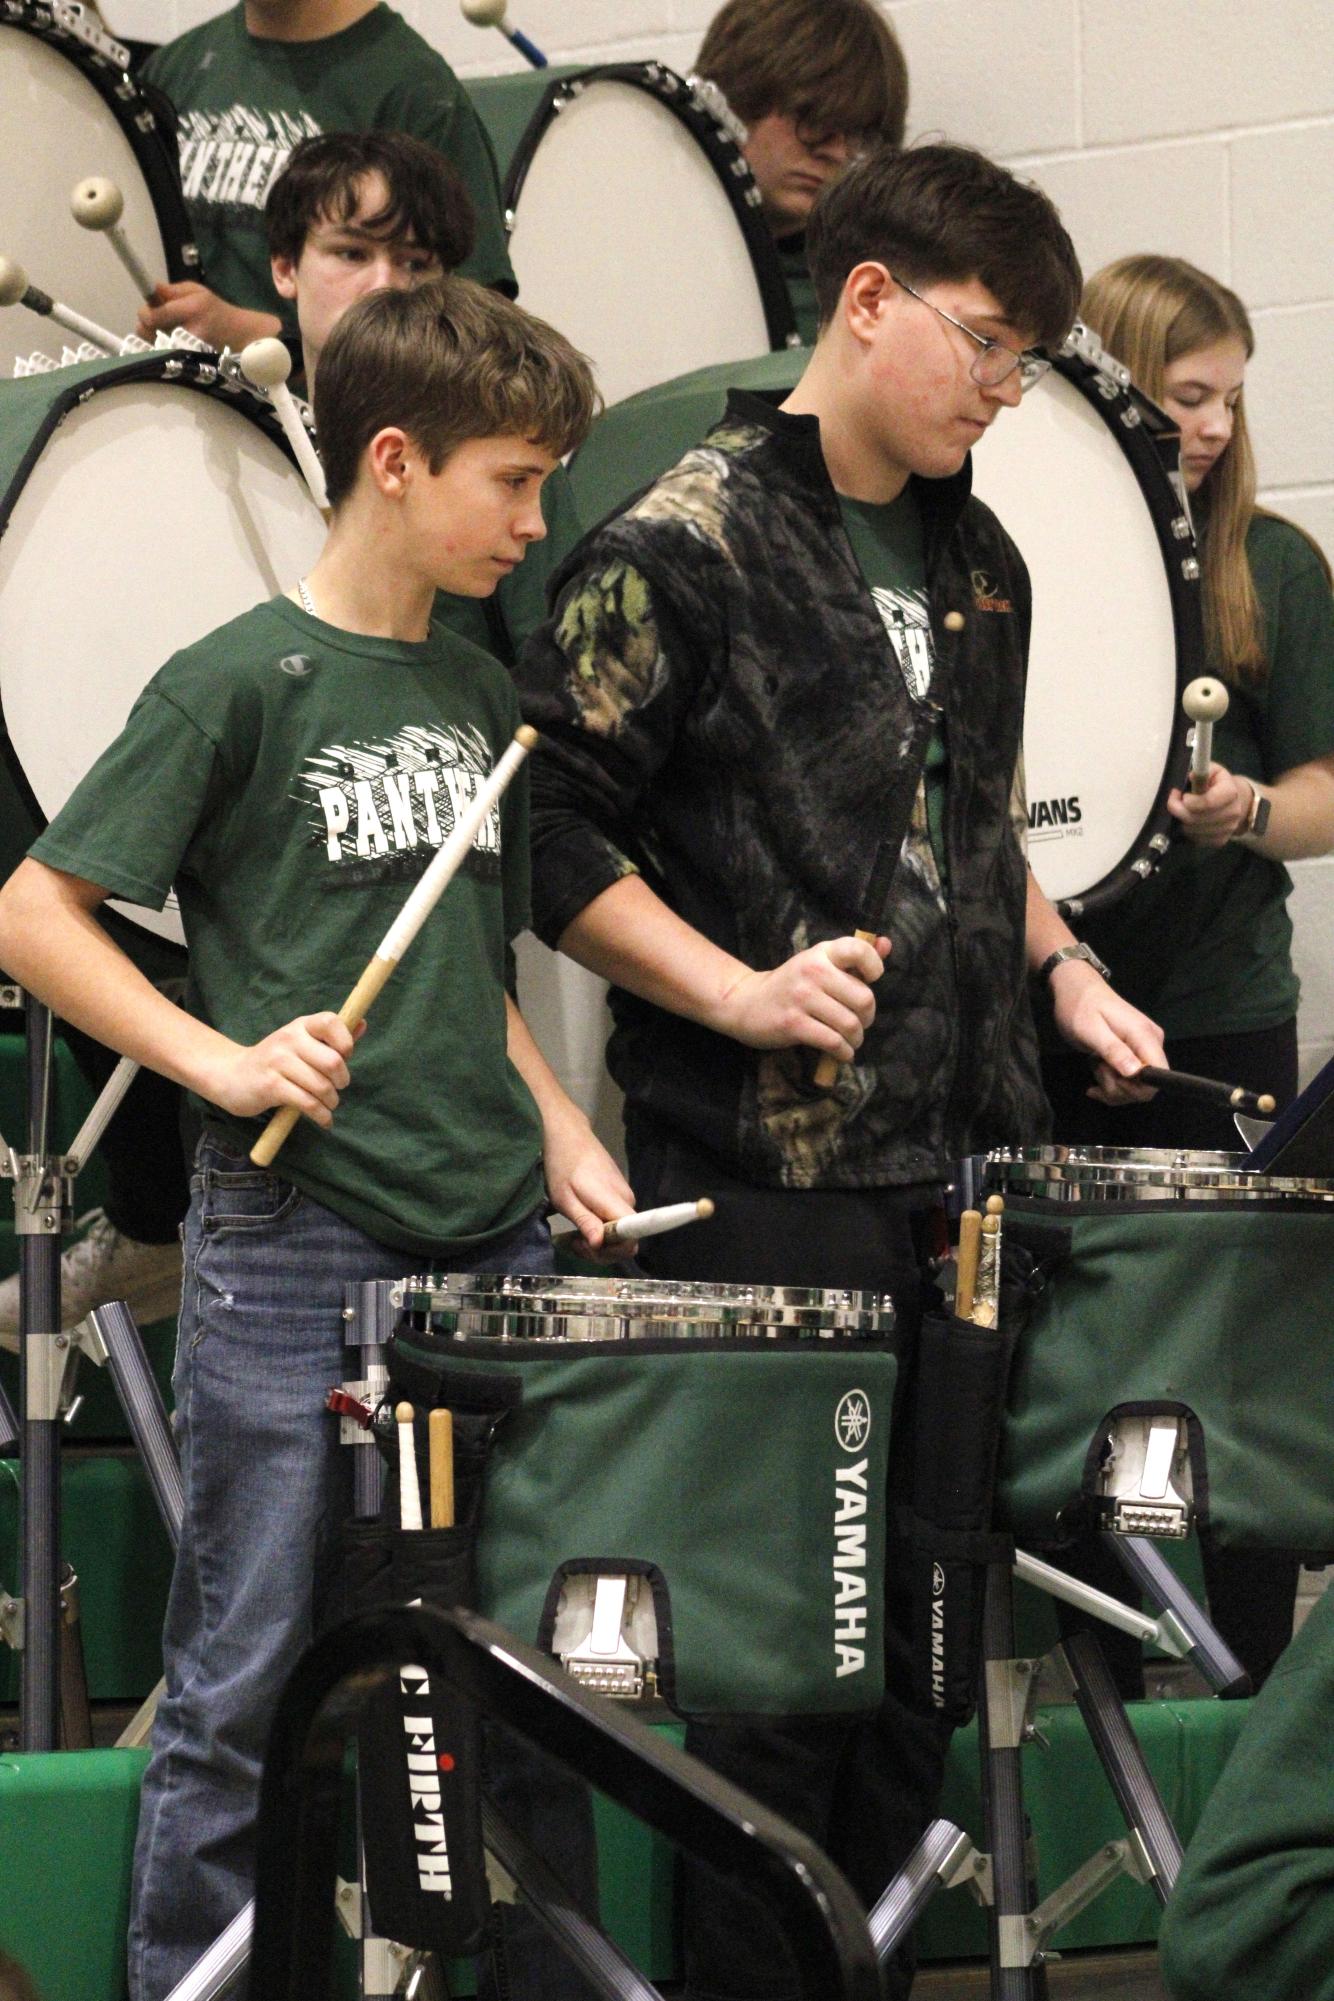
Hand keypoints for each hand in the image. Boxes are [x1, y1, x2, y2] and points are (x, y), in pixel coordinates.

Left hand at [135, 282, 282, 352]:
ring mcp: (188, 350)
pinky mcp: (188, 362)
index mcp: (191, 309)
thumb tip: (151, 289)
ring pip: (152, 345)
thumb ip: (172, 291)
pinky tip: (172, 345)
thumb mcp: (197, 291)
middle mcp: (189, 331)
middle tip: (159, 322)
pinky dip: (162, 350)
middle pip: (147, 332)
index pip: (153, 315)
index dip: (146, 312)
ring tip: (168, 333)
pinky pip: (163, 356)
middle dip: (148, 326)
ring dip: (154, 338)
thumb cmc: (216, 311)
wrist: (240, 336)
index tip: (150, 310)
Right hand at [203, 1013, 362, 1124]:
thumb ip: (331, 1038)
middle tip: (337, 1088)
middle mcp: (289, 1039)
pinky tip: (324, 1120)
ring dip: (331, 1102)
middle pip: (333, 1061)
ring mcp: (278, 1062)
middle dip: (342, 1081)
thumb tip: (362, 1024)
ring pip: (322, 1086)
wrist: (231, 1076)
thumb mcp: (300, 1044)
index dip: (345, 1041)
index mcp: (300, 1026)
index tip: (344, 1056)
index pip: (330, 1022)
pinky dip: (321, 1116)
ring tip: (328, 1105)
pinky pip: (307, 1103)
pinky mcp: (271, 1086)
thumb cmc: (275, 1062)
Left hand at [543, 1106, 637, 1256]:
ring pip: (620, 1233)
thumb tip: (600, 1244)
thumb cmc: (562, 1166)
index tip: (588, 1247)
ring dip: (598, 1242)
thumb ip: (585, 1221)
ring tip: (573, 1236)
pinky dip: (599, 1230)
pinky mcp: (619, 1195)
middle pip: (626, 1240)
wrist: (568, 1135)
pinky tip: (580, 1225)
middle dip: (601, 1251)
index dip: (613, 1251)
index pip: (632, 1238)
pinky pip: (616, 1222)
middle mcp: (627, 1201)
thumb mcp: (565, 1198)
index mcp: (615, 1201)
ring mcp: (625, 1197)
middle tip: (574, 1244)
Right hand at [713, 934, 889, 1057]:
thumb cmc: (791, 985)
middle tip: (859, 1023)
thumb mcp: (818, 963)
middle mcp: (813, 970)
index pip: (858, 950)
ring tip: (850, 1040)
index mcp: (821, 953)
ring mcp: (802, 997)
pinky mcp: (793, 1023)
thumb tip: (887, 944)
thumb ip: (853, 957)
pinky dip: (843, 1053)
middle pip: (863, 998)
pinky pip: (832, 1042)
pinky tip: (842, 1053)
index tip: (870, 980)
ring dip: (856, 1039)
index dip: (874, 967)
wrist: (746, 1003)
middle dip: (868, 1018)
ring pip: (850, 1024)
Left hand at [1050, 962, 1165, 1105]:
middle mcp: (1151, 1043)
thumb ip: (1113, 1050)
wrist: (1076, 989)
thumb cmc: (1080, 1007)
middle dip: (1119, 1087)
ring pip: (1136, 1086)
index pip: (1160, 1074)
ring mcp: (1144, 1048)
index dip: (1137, 1087)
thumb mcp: (1090, 1030)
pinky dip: (1112, 1085)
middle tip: (1097, 1069)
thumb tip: (1135, 1072)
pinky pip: (1130, 1080)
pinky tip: (1096, 1082)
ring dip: (1112, 1084)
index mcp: (1144, 1035)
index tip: (1114, 1080)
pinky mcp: (1135, 1053)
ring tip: (1095, 1065)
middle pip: (1146, 1085)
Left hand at [1167, 764, 1251, 848]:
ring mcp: (1228, 829)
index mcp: (1231, 793)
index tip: (1182, 795)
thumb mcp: (1212, 770)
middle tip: (1174, 801)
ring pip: (1192, 830)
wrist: (1234, 801)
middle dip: (1178, 810)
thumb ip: (1202, 770)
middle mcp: (1233, 812)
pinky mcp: (1220, 841)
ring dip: (1181, 821)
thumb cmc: (1217, 783)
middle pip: (1195, 818)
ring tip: (1183, 810)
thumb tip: (1191, 776)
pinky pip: (1195, 839)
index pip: (1207, 802)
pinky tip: (1189, 820)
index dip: (1189, 801)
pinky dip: (1187, 831)